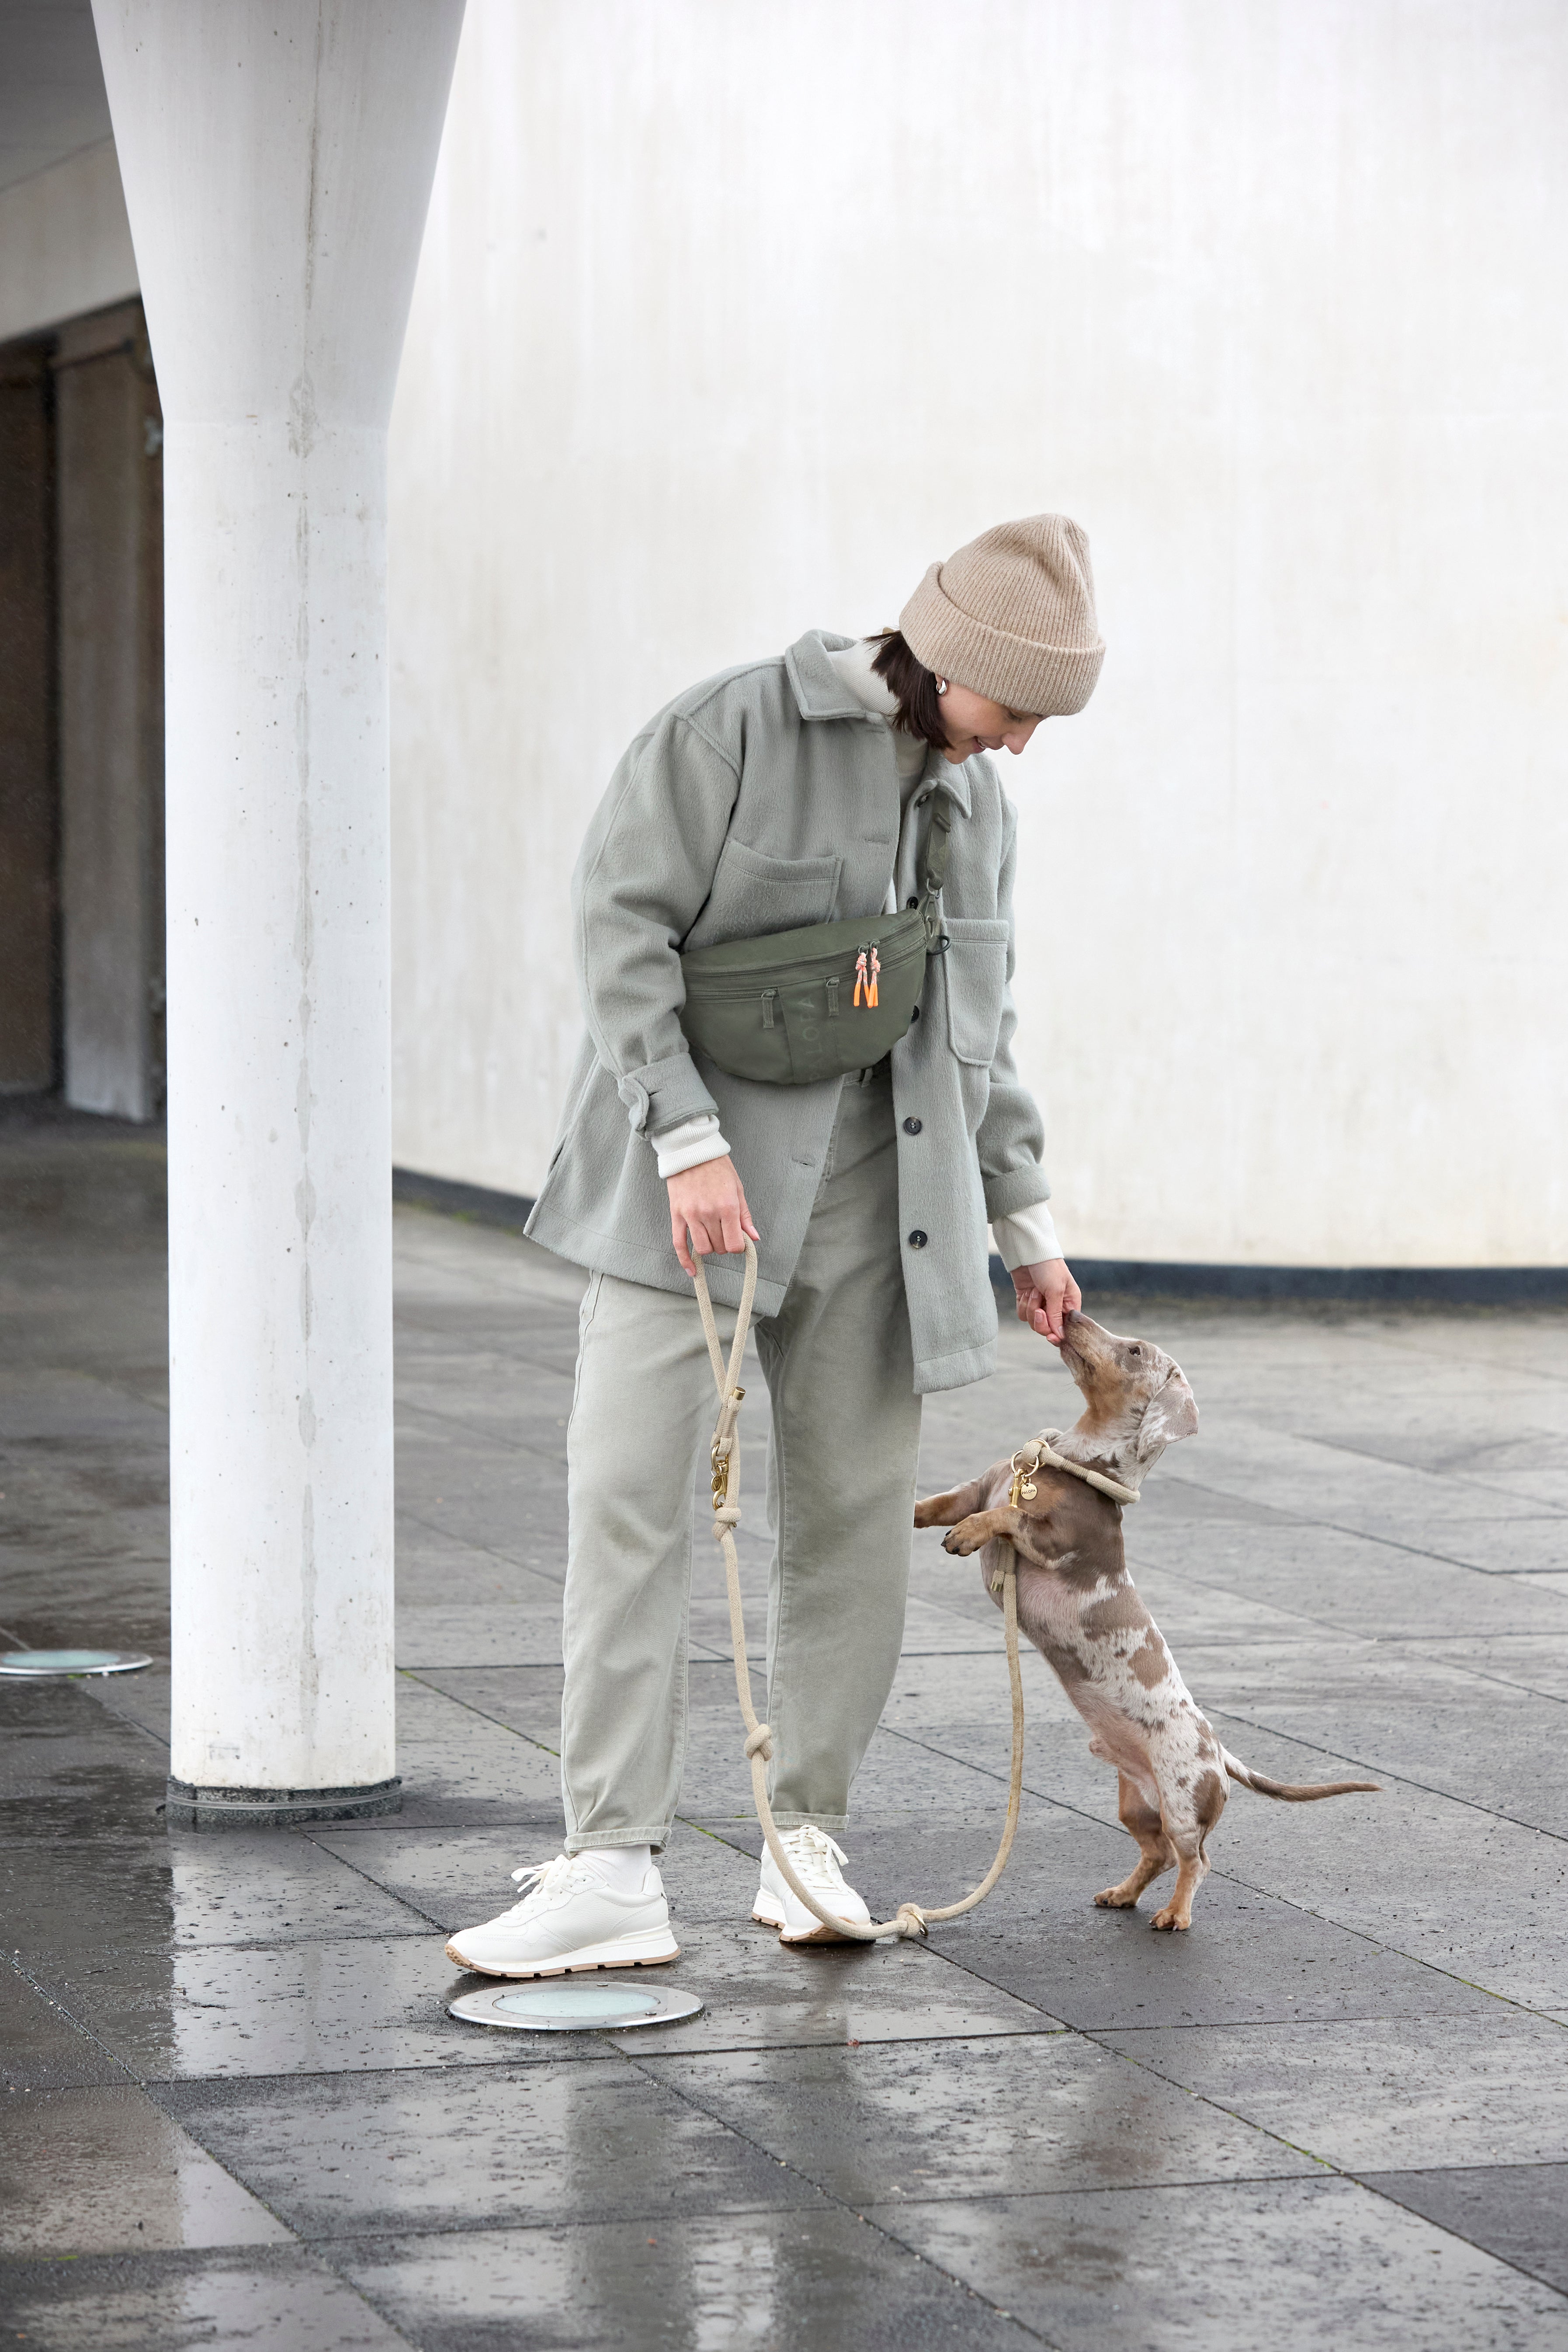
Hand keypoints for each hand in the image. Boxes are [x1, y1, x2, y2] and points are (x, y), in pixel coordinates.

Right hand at [667, 1155, 760, 1276]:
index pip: (734, 1244)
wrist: (692, 1151)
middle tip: (725, 1232)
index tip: (737, 1240)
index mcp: (727, 1206)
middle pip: (719, 1247)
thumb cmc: (718, 1168)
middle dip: (725, 1244)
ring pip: (702, 1248)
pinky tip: (692, 1271)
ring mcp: (691, 1215)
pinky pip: (679, 1244)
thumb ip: (745, 1216)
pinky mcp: (676, 1214)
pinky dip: (685, 1260)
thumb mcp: (737, 1189)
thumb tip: (753, 1238)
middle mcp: (709, 1213)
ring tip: (712, 1236)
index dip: (738, 1246)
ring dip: (710, 1247)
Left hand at [1011, 1257, 1080, 1345]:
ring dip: (1031, 1307)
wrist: (1029, 1252)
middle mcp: (1056, 1306)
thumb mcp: (1056, 1291)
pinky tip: (1026, 1292)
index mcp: (1070, 1304)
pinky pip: (1022, 1314)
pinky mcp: (1027, 1300)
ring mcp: (1040, 1304)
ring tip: (1034, 1291)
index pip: (1065, 1328)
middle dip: (1040, 1320)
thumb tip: (1060, 1336)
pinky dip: (1023, 1304)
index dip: (1057, 1334)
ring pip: (1033, 1322)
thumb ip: (1056, 1315)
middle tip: (1038, 1309)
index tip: (1050, 1336)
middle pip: (1047, 1329)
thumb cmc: (1049, 1267)